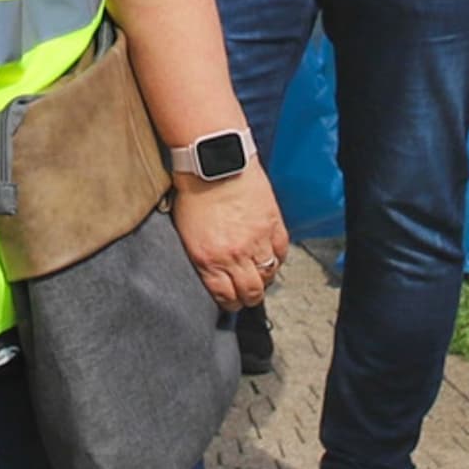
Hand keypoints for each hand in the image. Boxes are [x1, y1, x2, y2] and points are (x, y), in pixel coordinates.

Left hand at [169, 166, 287, 312]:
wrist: (214, 164)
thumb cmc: (194, 193)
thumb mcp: (187, 233)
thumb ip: (203, 257)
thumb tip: (213, 273)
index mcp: (207, 259)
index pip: (226, 297)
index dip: (230, 304)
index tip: (231, 302)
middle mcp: (233, 256)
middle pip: (251, 292)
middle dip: (249, 298)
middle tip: (248, 296)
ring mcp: (256, 242)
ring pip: (268, 276)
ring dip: (264, 279)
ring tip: (259, 276)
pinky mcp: (273, 226)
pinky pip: (281, 254)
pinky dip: (277, 259)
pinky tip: (270, 257)